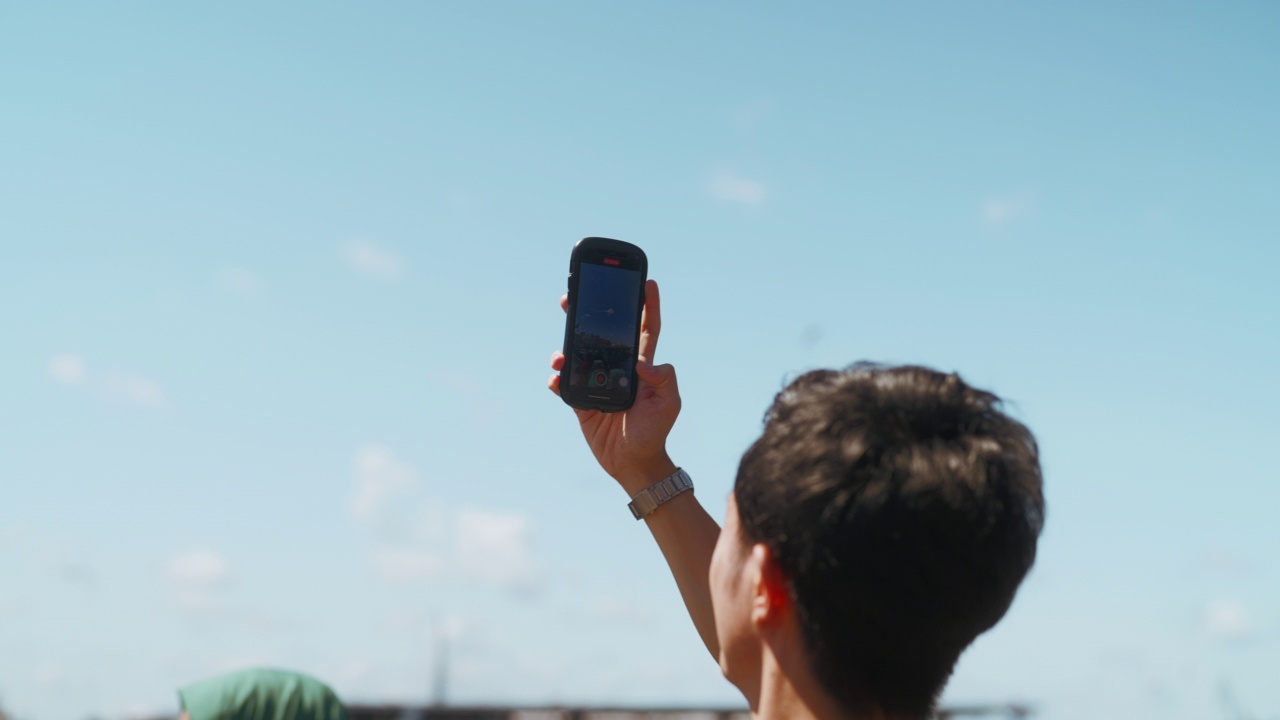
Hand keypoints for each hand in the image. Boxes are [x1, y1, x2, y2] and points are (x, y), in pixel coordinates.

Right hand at [548, 279, 680, 491]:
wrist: (633, 462)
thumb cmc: (655, 431)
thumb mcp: (670, 404)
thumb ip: (665, 380)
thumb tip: (643, 364)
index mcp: (642, 365)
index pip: (647, 328)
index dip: (648, 305)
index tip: (648, 281)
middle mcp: (619, 367)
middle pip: (605, 332)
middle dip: (593, 312)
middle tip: (578, 295)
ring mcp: (598, 381)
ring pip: (579, 353)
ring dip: (567, 346)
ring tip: (561, 351)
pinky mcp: (581, 399)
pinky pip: (564, 383)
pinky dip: (557, 378)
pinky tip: (556, 377)